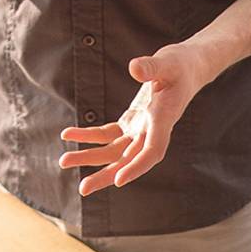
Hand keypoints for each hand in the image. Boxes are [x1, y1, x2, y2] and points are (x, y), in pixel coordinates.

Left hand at [58, 44, 211, 195]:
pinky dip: (88, 136)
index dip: (136, 167)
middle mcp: (151, 132)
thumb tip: (134, 68)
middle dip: (105, 175)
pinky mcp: (130, 124)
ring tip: (64, 161)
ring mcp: (139, 130)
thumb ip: (152, 67)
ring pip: (113, 152)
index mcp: (163, 120)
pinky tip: (67, 134)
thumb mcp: (168, 62)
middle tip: (83, 189)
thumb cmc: (180, 65)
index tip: (119, 180)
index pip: (152, 151)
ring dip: (89, 157)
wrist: (186, 68)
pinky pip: (107, 135)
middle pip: (127, 160)